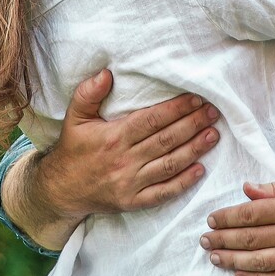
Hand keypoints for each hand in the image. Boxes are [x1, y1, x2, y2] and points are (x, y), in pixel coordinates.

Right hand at [32, 69, 220, 219]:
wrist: (60, 190)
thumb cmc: (72, 150)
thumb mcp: (74, 117)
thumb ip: (88, 93)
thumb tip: (107, 73)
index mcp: (113, 137)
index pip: (151, 120)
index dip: (176, 109)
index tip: (196, 99)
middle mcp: (124, 160)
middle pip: (166, 140)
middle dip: (192, 125)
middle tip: (213, 113)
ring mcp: (130, 183)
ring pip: (169, 165)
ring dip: (194, 150)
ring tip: (213, 135)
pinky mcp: (133, 202)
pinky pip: (163, 193)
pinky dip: (183, 182)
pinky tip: (200, 169)